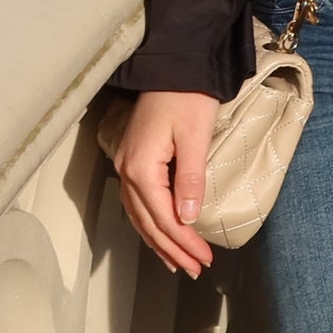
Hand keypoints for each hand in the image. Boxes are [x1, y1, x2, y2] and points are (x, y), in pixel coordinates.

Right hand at [115, 89, 220, 278]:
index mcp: (141, 167)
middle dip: (172, 249)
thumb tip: (188, 217)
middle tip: (195, 269)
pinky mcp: (134, 159)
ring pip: (139, 215)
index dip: (183, 242)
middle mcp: (128, 170)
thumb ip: (190, 178)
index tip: (204, 259)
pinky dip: (150, 223)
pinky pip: (138, 202)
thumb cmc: (187, 96)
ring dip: (159, 241)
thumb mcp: (195, 136)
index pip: (163, 217)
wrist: (173, 63)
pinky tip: (160, 234)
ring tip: (178, 264)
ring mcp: (127, 165)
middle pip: (148, 222)